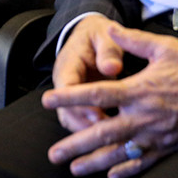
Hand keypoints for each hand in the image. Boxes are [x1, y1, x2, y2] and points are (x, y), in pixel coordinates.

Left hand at [43, 23, 177, 177]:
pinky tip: (110, 175)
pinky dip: (124, 171)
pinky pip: (142, 163)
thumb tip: (109, 28)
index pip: (96, 94)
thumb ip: (132, 40)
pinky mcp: (166, 147)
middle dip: (75, 145)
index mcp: (138, 90)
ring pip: (118, 154)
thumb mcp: (163, 47)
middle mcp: (142, 117)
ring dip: (93, 163)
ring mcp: (154, 136)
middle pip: (101, 133)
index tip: (47, 100)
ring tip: (73, 169)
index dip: (69, 97)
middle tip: (53, 154)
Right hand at [49, 16, 127, 133]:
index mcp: (68, 64)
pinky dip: (92, 130)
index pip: (66, 87)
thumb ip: (108, 51)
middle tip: (104, 133)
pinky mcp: (78, 102)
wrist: (92, 35)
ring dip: (86, 131)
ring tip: (107, 142)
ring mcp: (70, 95)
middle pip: (65, 109)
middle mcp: (65, 82)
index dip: (78, 103)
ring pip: (71, 119)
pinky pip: (80, 121)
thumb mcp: (104, 36)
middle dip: (83, 123)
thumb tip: (112, 68)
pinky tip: (110, 138)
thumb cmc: (98, 36)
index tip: (97, 114)